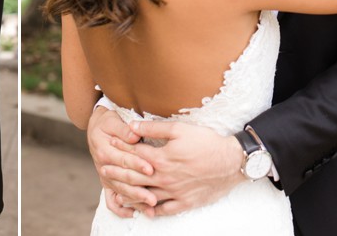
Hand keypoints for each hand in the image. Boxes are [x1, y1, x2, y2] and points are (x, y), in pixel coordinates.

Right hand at [86, 107, 152, 216]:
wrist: (95, 127)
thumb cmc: (107, 122)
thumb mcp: (113, 120)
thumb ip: (124, 129)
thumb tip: (135, 135)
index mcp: (105, 151)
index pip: (123, 160)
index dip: (137, 164)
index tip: (150, 169)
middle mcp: (103, 166)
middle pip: (123, 180)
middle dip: (139, 190)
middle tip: (154, 198)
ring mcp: (105, 176)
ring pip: (120, 193)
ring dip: (135, 201)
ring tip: (149, 207)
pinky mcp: (107, 182)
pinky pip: (111, 200)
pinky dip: (120, 209)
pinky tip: (132, 213)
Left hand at [108, 120, 244, 216]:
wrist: (232, 161)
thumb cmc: (206, 142)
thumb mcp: (179, 128)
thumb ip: (154, 127)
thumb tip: (133, 126)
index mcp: (162, 158)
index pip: (135, 154)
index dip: (121, 148)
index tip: (110, 145)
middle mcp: (165, 178)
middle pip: (136, 177)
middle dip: (118, 173)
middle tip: (104, 171)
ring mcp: (175, 192)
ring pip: (147, 196)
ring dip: (130, 195)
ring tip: (117, 194)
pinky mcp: (186, 202)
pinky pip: (165, 210)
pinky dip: (152, 210)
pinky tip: (145, 210)